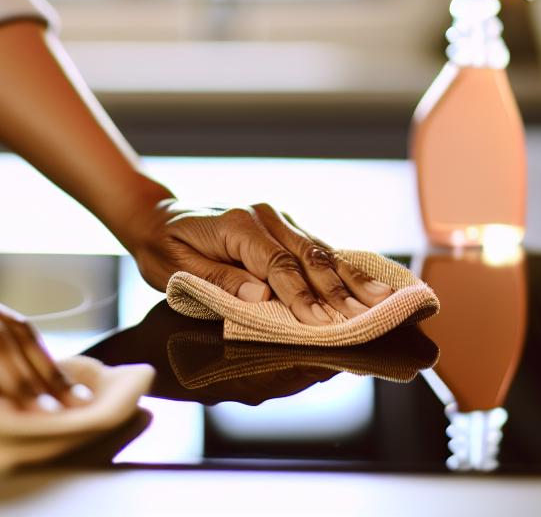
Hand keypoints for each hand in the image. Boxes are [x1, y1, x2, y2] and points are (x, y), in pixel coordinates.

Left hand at [123, 200, 394, 325]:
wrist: (158, 216)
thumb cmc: (163, 247)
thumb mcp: (175, 268)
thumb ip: (218, 280)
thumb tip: (259, 296)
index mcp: (238, 225)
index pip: (278, 265)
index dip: (302, 296)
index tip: (322, 323)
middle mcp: (264, 216)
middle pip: (309, 256)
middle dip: (338, 290)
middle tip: (365, 318)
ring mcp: (278, 218)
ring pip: (321, 250)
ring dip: (351, 278)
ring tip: (382, 301)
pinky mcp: (285, 226)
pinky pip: (318, 248)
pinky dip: (343, 268)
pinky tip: (366, 283)